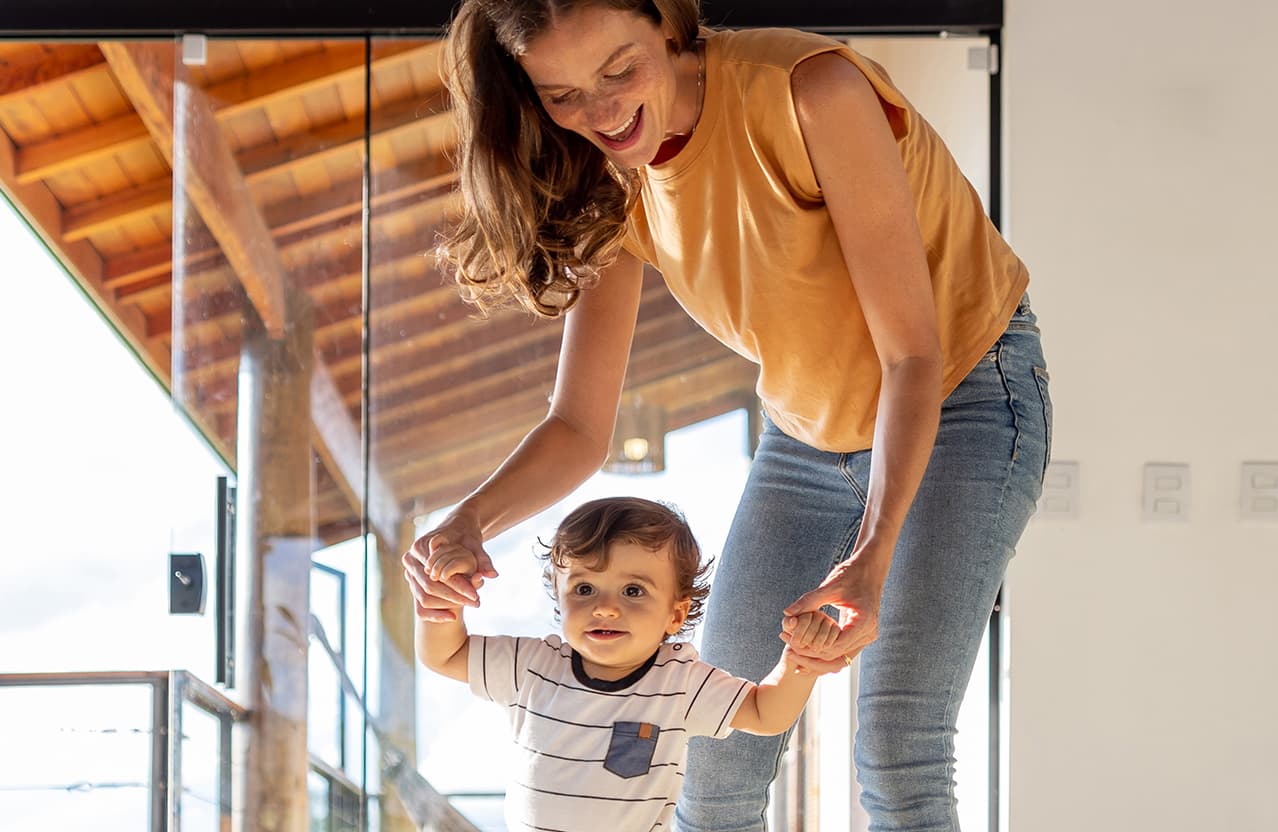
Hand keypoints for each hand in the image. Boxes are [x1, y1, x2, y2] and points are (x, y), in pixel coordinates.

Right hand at [402, 508, 498, 621]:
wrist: (456, 529)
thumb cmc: (465, 535)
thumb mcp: (475, 545)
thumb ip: (483, 560)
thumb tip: (492, 575)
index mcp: (422, 545)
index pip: (439, 573)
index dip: (459, 586)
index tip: (476, 595)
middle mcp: (410, 558)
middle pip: (430, 587)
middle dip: (454, 598)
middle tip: (475, 603)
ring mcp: (409, 571)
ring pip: (424, 597)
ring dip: (446, 605)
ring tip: (469, 606)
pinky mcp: (412, 581)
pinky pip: (420, 603)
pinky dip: (435, 613)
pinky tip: (453, 617)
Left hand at [782, 544, 890, 670]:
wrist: (870, 568)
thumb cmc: (852, 574)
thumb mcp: (830, 586)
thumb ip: (809, 601)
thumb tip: (787, 612)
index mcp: (862, 623)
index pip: (834, 648)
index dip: (811, 650)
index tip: (790, 646)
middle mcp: (868, 634)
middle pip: (837, 659)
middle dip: (812, 659)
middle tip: (789, 653)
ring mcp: (866, 636)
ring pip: (840, 659)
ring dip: (817, 659)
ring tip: (794, 653)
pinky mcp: (861, 635)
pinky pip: (842, 651)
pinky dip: (824, 652)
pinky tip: (806, 650)